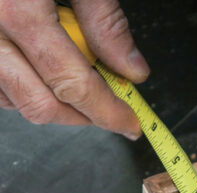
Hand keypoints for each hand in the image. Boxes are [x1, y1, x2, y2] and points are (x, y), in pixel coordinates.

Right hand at [0, 0, 148, 138]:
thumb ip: (104, 20)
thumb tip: (132, 69)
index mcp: (16, 8)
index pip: (71, 82)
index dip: (107, 112)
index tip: (131, 124)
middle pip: (40, 103)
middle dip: (84, 117)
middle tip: (113, 112)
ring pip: (12, 101)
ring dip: (53, 105)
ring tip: (82, 88)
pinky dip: (22, 90)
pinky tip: (45, 75)